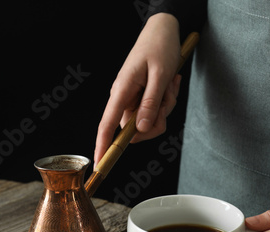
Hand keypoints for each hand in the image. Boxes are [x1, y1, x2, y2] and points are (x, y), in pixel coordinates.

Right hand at [94, 13, 181, 165]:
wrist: (163, 31)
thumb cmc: (159, 48)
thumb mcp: (160, 75)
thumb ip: (151, 103)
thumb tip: (140, 130)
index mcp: (122, 90)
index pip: (107, 124)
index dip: (103, 145)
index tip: (99, 163)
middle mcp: (123, 97)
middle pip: (136, 129)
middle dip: (157, 120)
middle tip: (168, 97)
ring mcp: (132, 98)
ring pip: (148, 121)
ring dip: (165, 108)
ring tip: (170, 85)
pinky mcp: (141, 97)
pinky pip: (154, 111)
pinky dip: (166, 102)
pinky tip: (170, 84)